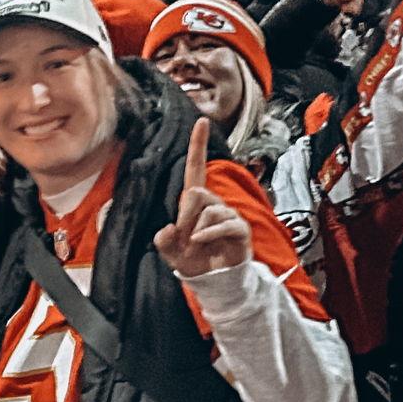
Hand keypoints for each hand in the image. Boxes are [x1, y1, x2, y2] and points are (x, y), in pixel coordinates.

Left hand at [154, 121, 249, 278]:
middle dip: (185, 216)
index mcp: (195, 203)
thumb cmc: (193, 260)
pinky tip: (201, 243)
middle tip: (184, 236)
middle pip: (196, 193)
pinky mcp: (239, 229)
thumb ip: (163, 241)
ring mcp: (228, 215)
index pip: (196, 169)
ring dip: (196, 230)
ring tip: (196, 244)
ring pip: (209, 210)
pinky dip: (208, 235)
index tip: (201, 121)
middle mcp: (213, 204)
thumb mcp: (170, 251)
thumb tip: (167, 230)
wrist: (213, 281)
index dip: (198, 146)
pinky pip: (223, 224)